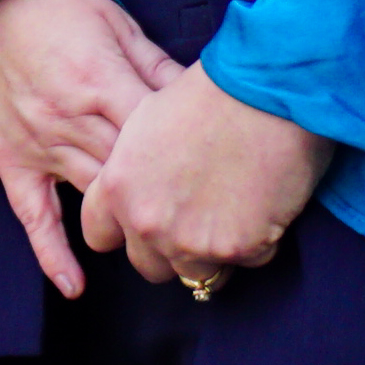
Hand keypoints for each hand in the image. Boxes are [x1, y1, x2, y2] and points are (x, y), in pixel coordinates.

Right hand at [0, 0, 177, 301]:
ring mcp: (40, 146)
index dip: (195, 154)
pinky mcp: (12, 162)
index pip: (158, 134)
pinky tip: (76, 286)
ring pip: (94, 199)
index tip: (226, 171)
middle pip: (133, 175)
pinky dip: (53, 254)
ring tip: (167, 252)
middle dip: (170, 198)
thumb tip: (200, 94)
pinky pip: (33, 217)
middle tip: (207, 221)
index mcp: (101, 83)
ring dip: (129, 225)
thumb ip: (154, 64)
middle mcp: (71, 122)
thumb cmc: (51, 6)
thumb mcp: (113, 21)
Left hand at [79, 64, 327, 298]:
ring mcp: (193, 241)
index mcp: (119, 186)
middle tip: (197, 219)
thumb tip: (143, 181)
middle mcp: (148, 221)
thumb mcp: (152, 117)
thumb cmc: (212, 89)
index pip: (98, 234)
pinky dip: (257, 242)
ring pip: (197, 274)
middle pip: (147, 266)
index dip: (122, 228)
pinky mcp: (240, 249)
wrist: (266, 89)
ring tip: (235, 216)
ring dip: (213, 253)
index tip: (143, 219)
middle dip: (169, 248)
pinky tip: (267, 205)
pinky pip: (247, 262)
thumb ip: (135, 163)